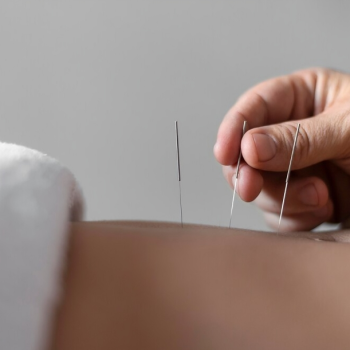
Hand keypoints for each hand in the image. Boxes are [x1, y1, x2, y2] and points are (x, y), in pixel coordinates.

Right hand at [214, 68, 349, 231]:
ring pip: (260, 188)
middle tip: (252, 188)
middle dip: (250, 174)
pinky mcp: (302, 198)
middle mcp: (291, 134)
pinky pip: (279, 213)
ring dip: (283, 199)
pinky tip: (323, 209)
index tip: (224, 152)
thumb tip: (249, 147)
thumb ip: (300, 138)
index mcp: (302, 99)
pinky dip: (294, 218)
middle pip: (246, 155)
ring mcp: (295, 168)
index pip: (254, 108)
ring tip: (321, 197)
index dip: (233, 129)